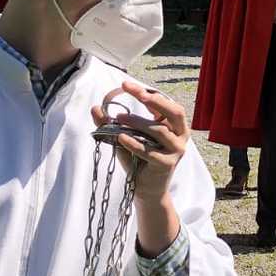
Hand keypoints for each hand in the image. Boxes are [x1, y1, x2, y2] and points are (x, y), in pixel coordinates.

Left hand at [92, 80, 188, 205]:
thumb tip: (95, 108)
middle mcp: (180, 136)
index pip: (164, 103)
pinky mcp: (166, 164)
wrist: (147, 190)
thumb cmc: (138, 161)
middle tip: (133, 91)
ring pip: (159, 131)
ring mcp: (176, 150)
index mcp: (174, 126)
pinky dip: (134, 143)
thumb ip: (112, 124)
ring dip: (138, 122)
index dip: (147, 93)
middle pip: (174, 111)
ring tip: (119, 118)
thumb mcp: (126, 138)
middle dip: (154, 99)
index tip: (126, 85)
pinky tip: (120, 137)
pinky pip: (149, 151)